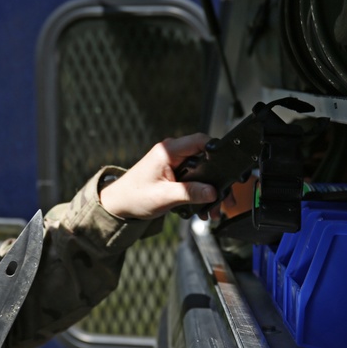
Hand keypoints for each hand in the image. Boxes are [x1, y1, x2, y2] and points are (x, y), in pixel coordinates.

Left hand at [99, 133, 217, 219]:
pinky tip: (203, 206)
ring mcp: (173, 162)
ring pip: (201, 170)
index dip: (216, 150)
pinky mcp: (174, 172)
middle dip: (215, 177)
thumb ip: (190, 193)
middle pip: (204, 157)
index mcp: (168, 151)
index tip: (228, 165)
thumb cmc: (134, 196)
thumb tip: (212, 191)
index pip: (200, 140)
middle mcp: (171, 152)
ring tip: (213, 207)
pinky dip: (200, 191)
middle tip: (223, 196)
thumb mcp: (164, 197)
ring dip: (208, 188)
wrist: (119, 205)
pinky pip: (193, 177)